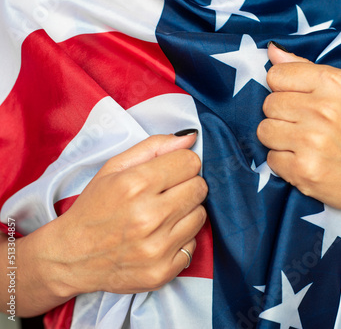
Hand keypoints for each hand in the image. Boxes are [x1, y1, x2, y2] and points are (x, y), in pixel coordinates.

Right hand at [32, 134, 206, 295]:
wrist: (72, 257)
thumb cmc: (94, 208)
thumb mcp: (113, 168)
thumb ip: (153, 147)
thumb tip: (191, 137)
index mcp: (135, 185)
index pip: (190, 162)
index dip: (182, 164)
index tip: (170, 172)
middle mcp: (148, 217)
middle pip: (199, 188)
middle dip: (187, 186)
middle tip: (166, 194)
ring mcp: (157, 247)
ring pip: (200, 215)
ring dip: (186, 212)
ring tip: (162, 216)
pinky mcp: (163, 271)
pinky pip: (193, 244)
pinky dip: (181, 239)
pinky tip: (160, 237)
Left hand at [257, 43, 340, 221]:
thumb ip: (305, 68)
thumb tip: (271, 50)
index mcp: (334, 83)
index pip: (276, 75)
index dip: (284, 91)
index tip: (301, 103)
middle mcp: (323, 110)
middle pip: (268, 104)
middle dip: (282, 117)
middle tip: (306, 128)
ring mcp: (312, 141)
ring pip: (264, 131)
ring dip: (279, 140)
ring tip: (304, 145)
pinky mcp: (304, 170)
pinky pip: (271, 159)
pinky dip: (284, 163)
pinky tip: (306, 162)